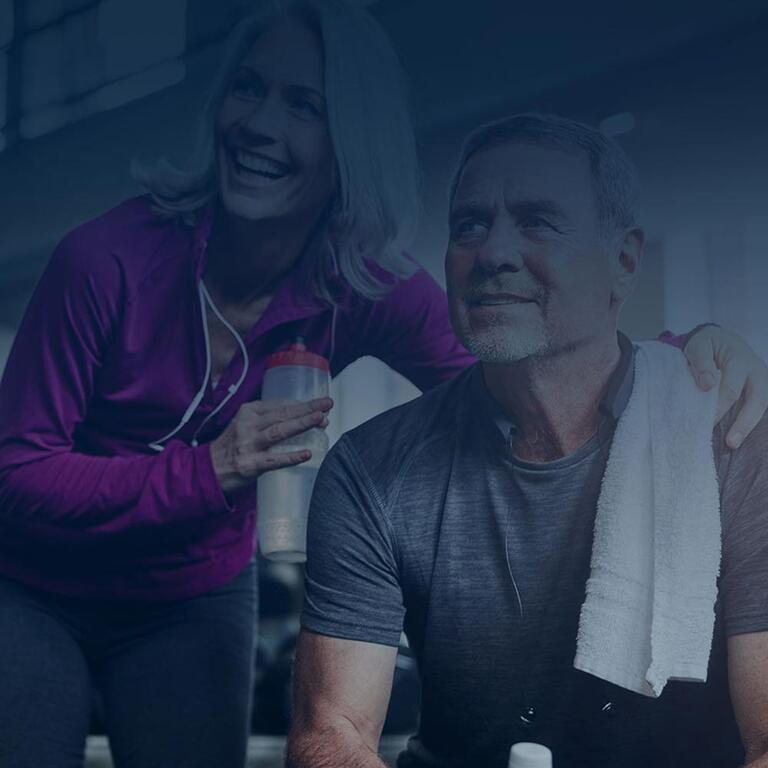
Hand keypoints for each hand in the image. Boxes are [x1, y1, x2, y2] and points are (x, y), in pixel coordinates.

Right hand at [210, 397, 332, 493]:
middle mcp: (248, 425)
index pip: (280, 404)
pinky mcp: (249, 465)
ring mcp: (248, 445)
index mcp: (248, 411)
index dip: (302, 404)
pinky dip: (291, 457)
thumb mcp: (247, 424)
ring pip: (279, 432)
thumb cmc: (234, 445)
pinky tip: (307, 454)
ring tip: (321, 420)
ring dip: (301, 424)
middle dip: (307, 408)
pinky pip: (274, 461)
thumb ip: (271, 420)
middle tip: (328, 404)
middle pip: (282, 414)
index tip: (321, 405)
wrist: (209, 469)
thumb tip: (307, 419)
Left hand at [684, 326, 767, 447]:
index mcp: (741, 359)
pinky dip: (748, 422)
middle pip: (757, 400)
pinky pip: (757, 408)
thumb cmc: (707, 344)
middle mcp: (757, 371)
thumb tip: (707, 384)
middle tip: (730, 442)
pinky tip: (735, 436)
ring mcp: (761, 382)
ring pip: (761, 406)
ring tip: (732, 444)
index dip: (719, 407)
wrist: (720, 340)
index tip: (706, 422)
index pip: (731, 388)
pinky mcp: (759, 390)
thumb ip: (701, 361)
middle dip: (743, 423)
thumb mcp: (699, 345)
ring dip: (748, 426)